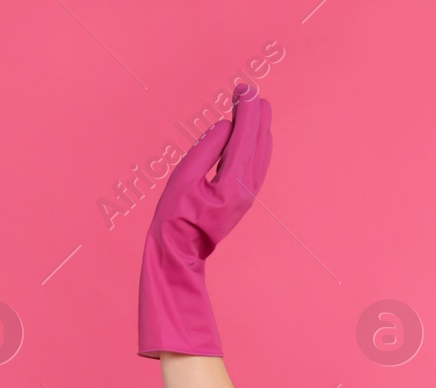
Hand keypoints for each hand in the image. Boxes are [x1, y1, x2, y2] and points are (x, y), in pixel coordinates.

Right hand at [137, 83, 273, 358]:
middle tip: (250, 89)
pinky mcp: (244, 198)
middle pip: (258, 144)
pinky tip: (255, 133)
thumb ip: (207, 149)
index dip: (247, 111)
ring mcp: (249, 195)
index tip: (246, 89)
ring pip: (261, 154)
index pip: (245, 138)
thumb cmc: (174, 215)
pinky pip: (257, 165)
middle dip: (256, 115)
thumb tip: (227, 126)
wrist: (179, 251)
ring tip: (253, 103)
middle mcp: (247, 189)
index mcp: (233, 184)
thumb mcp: (184, 177)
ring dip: (258, 128)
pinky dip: (257, 144)